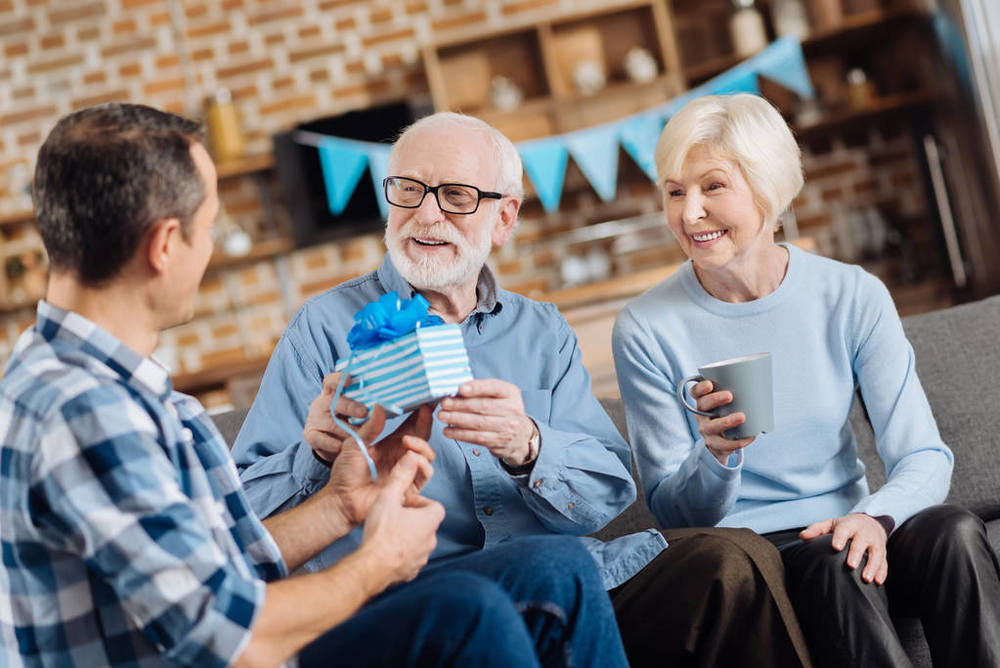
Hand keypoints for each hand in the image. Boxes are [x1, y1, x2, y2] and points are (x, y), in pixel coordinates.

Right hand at [303, 372, 372, 461]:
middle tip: (364, 412)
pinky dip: (333, 443)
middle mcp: (321, 403)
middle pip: (333, 400)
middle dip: (350, 406)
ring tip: (360, 436)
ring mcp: (314, 418)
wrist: (330, 441)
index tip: (349, 380)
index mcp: (332, 393)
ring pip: (330, 422)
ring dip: (346, 430)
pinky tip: (343, 447)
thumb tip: (385, 405)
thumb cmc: (348, 421)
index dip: (338, 379)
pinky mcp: (310, 434)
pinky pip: (320, 439)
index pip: (331, 381)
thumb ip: (366, 404)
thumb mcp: (355, 410)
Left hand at [322, 404, 436, 526]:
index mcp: (391, 443)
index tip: (425, 400)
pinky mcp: (409, 487)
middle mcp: (402, 455)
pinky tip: (411, 458)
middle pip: (423, 437)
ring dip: (422, 445)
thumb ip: (370, 427)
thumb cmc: (345, 473)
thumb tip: (379, 406)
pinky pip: (425, 474)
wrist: (342, 500)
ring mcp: (407, 471)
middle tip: (427, 410)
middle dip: (427, 423)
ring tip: (408, 440)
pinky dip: (422, 464)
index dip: (420, 413)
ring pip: (428, 455)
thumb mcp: (355, 444)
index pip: (412, 425)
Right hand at [360, 451, 444, 586]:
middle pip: (426, 524)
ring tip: (387, 534)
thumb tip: (411, 457)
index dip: (419, 503)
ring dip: (406, 537)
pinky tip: (384, 551)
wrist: (371, 567)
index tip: (404, 503)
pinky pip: (409, 560)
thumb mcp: (388, 497)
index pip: (434, 506)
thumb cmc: (381, 532)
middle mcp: (431, 541)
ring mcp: (421, 559)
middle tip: (393, 517)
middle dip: (412, 520)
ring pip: (418, 543)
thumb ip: (400, 476)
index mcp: (430, 521)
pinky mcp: (410, 572)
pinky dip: (400, 555)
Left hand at [437, 379, 536, 466]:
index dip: (477, 388)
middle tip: (444, 403)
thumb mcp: (499, 396)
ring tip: (442, 416)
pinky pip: (477, 438)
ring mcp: (507, 427)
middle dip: (460, 405)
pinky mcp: (499, 442)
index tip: (460, 388)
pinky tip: (448, 431)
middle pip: (483, 406)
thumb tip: (455, 389)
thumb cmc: (503, 410)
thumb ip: (482, 390)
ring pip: (479, 423)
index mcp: (511, 393)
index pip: (494, 388)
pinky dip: (460, 434)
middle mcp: (512, 409)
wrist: (520, 436)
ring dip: (457, 419)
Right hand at [689, 380, 755, 465]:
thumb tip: (762, 377)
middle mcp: (701, 415)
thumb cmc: (729, 414)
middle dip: (714, 400)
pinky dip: (737, 441)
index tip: (709, 384)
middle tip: (729, 396)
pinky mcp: (714, 444)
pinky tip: (749, 436)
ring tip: (742, 417)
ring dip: (726, 421)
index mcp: (703, 401)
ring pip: (711, 426)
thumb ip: (737, 390)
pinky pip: (724, 445)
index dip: (699, 388)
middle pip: (702, 406)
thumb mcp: (729, 403)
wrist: (722, 442)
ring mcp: (706, 430)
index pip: (695, 392)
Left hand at [800, 513, 888, 583]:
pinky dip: (882, 572)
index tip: (835, 547)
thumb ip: (817, 529)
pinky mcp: (883, 553)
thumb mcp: (831, 524)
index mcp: (850, 525)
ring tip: (865, 579)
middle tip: (850, 565)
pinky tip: (877, 581)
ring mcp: (876, 543)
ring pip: (876, 555)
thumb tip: (802, 536)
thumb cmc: (845, 526)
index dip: (840, 538)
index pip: (844, 530)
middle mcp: (864, 534)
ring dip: (872, 566)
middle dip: (856, 554)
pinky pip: (884, 563)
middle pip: (861, 543)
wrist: (870, 523)